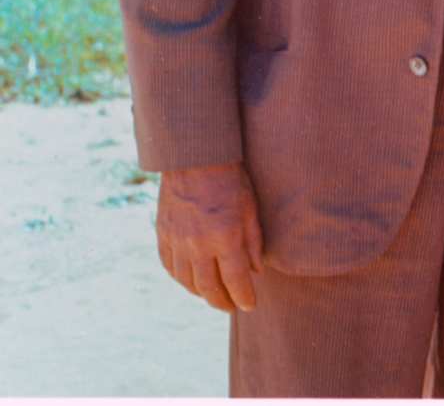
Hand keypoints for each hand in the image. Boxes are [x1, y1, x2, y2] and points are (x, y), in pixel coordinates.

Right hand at [155, 163, 262, 311]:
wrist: (195, 159)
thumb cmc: (231, 180)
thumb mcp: (251, 207)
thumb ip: (253, 242)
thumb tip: (255, 271)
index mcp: (225, 237)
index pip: (236, 279)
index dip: (243, 296)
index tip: (250, 306)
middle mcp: (198, 244)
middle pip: (208, 287)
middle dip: (222, 302)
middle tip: (231, 308)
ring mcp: (177, 241)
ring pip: (187, 281)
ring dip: (201, 294)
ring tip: (214, 296)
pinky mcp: (163, 235)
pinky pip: (169, 267)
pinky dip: (181, 279)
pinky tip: (191, 281)